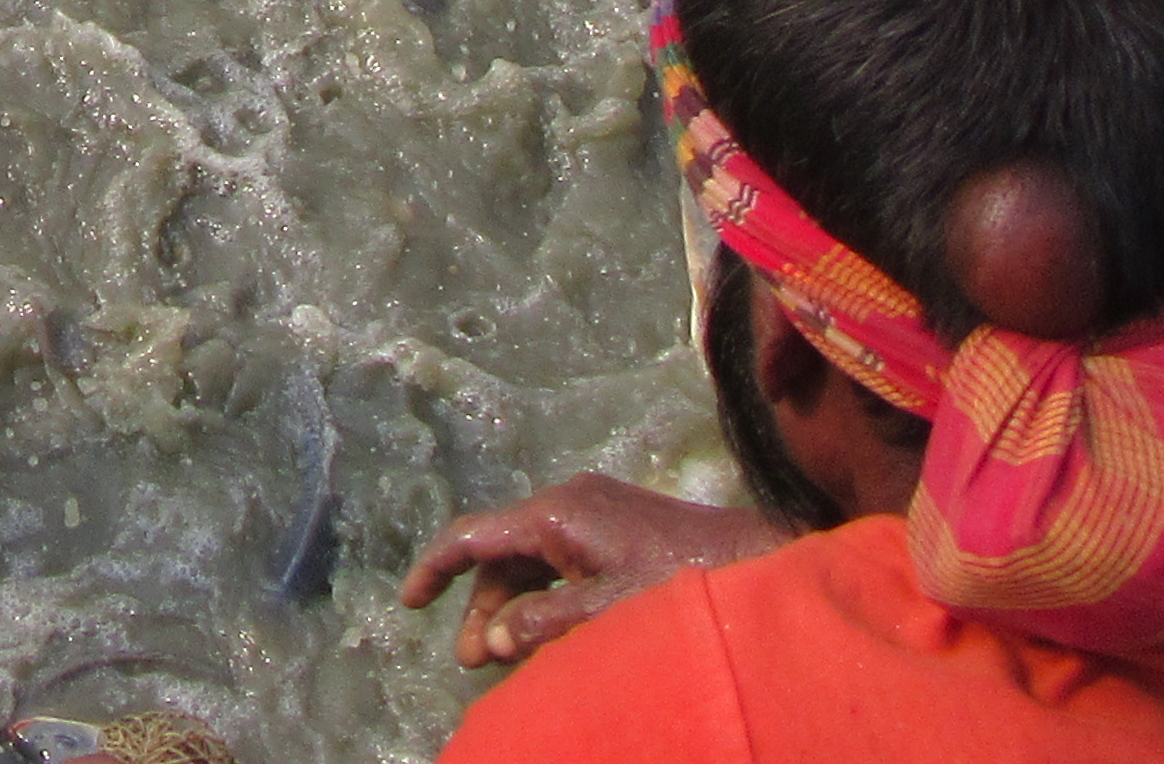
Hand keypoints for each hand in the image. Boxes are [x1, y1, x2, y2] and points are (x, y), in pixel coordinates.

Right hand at [399, 479, 786, 666]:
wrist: (754, 558)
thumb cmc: (682, 581)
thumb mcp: (607, 610)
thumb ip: (545, 623)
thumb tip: (495, 637)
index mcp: (559, 513)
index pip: (475, 535)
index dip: (436, 568)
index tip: (408, 603)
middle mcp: (570, 501)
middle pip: (503, 555)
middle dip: (483, 608)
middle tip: (474, 661)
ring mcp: (595, 510)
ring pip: (532, 560)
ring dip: (515, 606)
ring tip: (507, 657)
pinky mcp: (617, 525)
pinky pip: (561, 559)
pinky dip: (545, 595)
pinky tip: (548, 633)